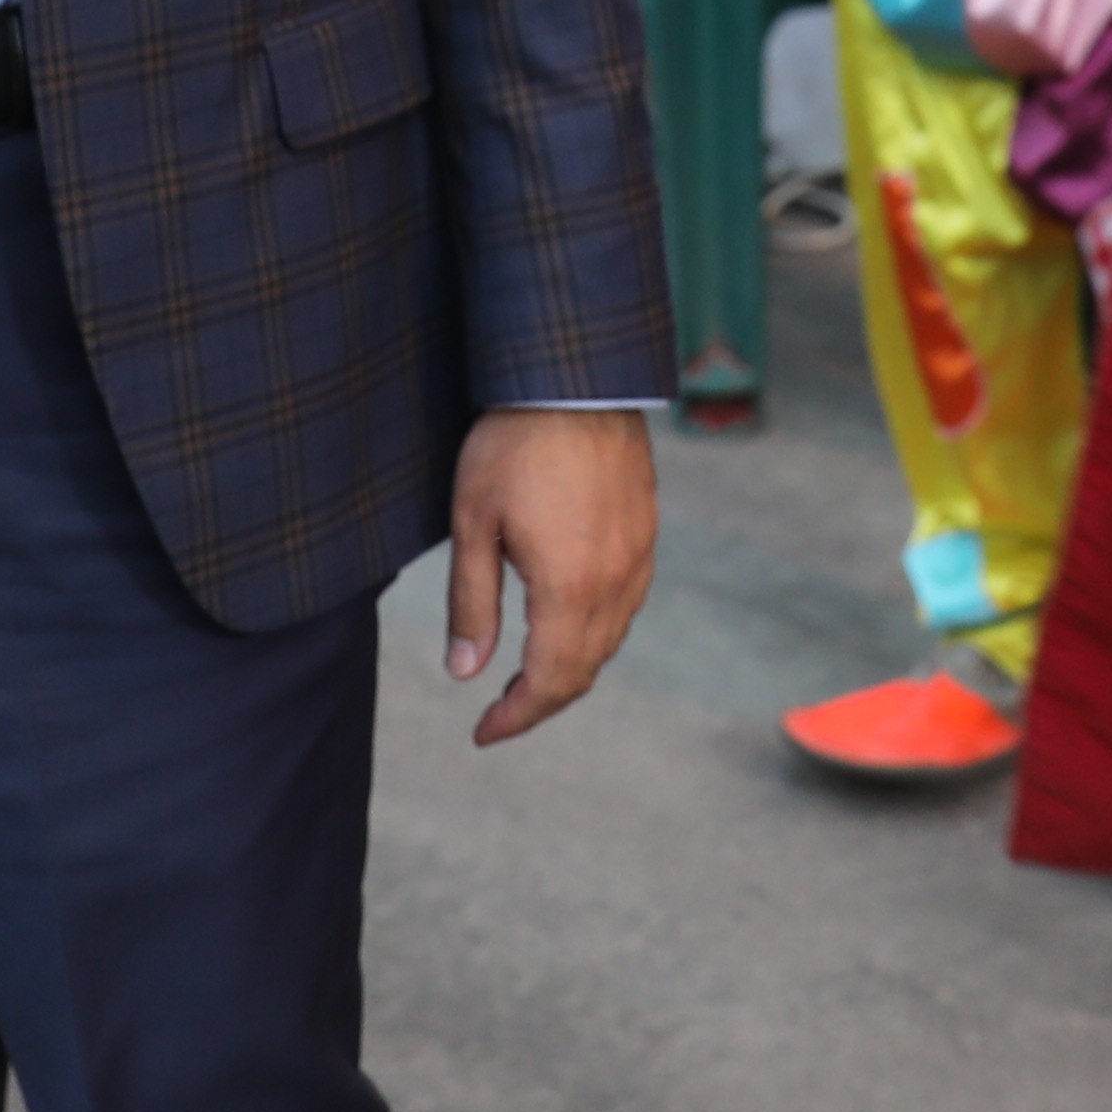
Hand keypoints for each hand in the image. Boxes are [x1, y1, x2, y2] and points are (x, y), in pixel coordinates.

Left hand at [443, 409, 658, 744]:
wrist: (575, 378)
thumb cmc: (513, 444)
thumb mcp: (473, 523)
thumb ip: (472, 604)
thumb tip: (465, 674)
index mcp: (570, 586)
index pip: (549, 681)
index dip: (516, 717)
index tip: (483, 732)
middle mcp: (615, 581)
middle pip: (584, 670)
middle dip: (541, 701)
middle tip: (499, 711)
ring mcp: (638, 557)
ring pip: (610, 640)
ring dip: (570, 668)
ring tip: (527, 672)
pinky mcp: (646, 532)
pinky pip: (627, 604)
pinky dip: (596, 632)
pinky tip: (566, 621)